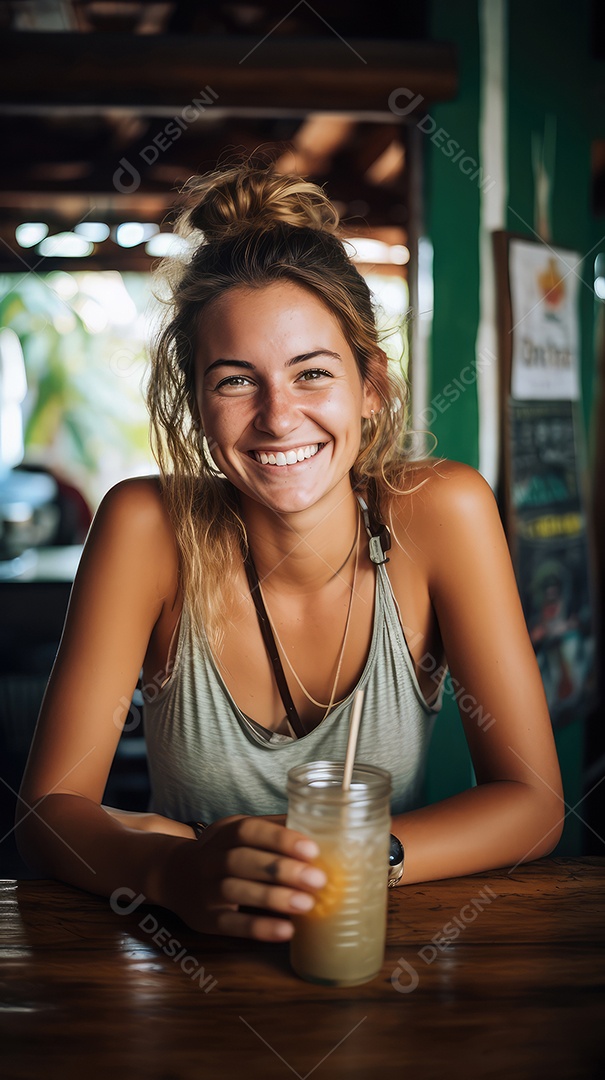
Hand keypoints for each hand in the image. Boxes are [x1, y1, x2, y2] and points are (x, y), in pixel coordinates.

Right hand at [161, 814, 326, 940]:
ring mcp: (206, 889)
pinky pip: (231, 924)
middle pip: (243, 860)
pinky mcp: (206, 919)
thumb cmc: (223, 852)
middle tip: (318, 880)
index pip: (249, 830)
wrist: (173, 875)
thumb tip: (321, 826)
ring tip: (308, 905)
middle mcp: (211, 859)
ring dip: (273, 898)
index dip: (280, 839)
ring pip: (236, 891)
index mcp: (225, 833)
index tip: (312, 850)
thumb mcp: (239, 832)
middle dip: (282, 869)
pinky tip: (286, 930)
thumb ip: (273, 829)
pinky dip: (259, 928)